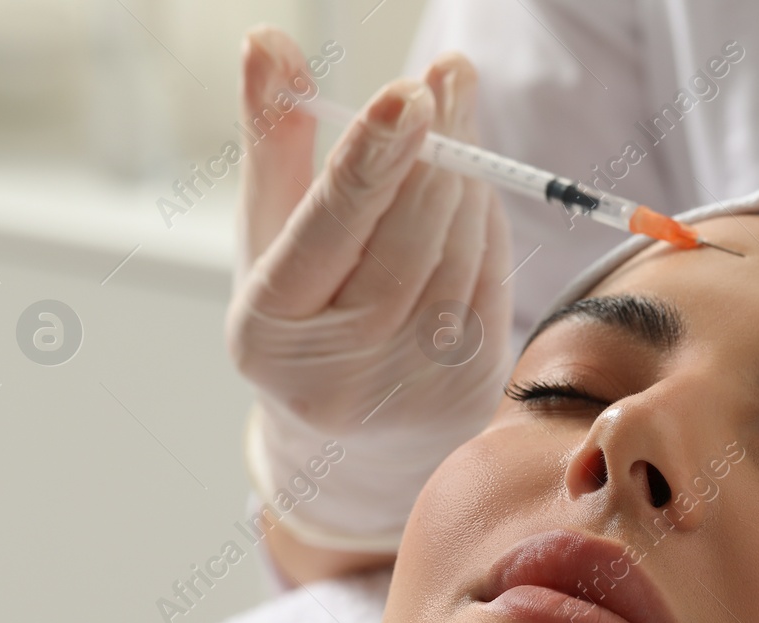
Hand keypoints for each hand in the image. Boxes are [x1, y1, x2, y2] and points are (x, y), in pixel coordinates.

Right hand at [227, 28, 510, 554]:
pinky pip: (491, 282)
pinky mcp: (468, 394)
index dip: (371, 159)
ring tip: (456, 118)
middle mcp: (336, 374)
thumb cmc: (302, 316)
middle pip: (404, 240)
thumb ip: (275, 141)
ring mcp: (409, 391)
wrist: (350, 445)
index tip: (408, 91)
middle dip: (436, 148)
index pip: (325, 232)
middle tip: (451, 76)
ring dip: (465, 177)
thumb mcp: (269, 237)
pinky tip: (470, 186)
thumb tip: (268, 41)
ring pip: (457, 255)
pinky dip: (485, 223)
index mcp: (267, 332)